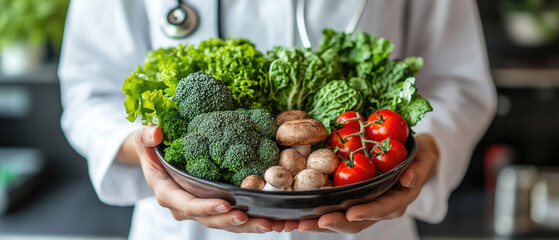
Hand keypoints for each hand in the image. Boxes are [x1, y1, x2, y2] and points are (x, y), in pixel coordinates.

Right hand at [117, 125, 283, 232]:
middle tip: (259, 220)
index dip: (205, 207)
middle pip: (210, 219)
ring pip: (224, 223)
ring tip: (271, 224)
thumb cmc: (152, 147)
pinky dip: (251, 220)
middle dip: (234, 222)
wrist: (155, 157)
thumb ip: (147, 136)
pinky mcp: (213, 207)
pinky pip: (231, 217)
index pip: (186, 204)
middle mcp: (183, 206)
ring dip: (248, 226)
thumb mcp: (145, 139)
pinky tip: (273, 220)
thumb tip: (155, 133)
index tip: (226, 205)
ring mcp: (199, 209)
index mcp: (166, 191)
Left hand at [286, 134, 438, 232]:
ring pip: (340, 220)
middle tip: (310, 222)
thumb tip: (408, 178)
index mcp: (397, 201)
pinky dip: (314, 214)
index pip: (381, 209)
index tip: (350, 213)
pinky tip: (294, 215)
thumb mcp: (426, 158)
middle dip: (332, 223)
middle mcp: (379, 208)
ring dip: (317, 223)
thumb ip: (420, 169)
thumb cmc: (420, 157)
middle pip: (355, 221)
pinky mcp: (351, 201)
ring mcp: (364, 206)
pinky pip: (333, 210)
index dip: (366, 212)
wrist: (415, 158)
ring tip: (295, 223)